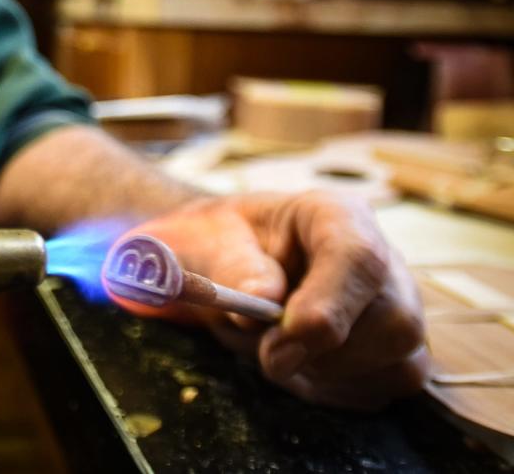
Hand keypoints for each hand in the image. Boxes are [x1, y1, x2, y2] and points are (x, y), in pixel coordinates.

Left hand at [112, 191, 429, 409]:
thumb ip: (232, 265)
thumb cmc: (220, 244)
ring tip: (276, 350)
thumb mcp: (208, 240)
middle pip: (394, 320)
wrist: (227, 261)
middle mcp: (382, 258)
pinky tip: (299, 369)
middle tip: (267, 353)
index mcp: (336, 216)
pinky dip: (333, 391)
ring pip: (398, 362)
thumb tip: (263, 298)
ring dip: (325, 374)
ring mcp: (398, 305)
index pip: (360, 258)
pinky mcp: (397, 350)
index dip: (329, 305)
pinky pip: (385, 388)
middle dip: (324, 351)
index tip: (285, 333)